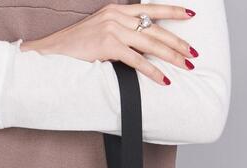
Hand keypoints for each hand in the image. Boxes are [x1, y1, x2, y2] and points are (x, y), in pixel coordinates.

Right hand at [21, 3, 198, 85]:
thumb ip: (121, 33)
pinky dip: (152, 70)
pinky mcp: (108, 45)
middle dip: (178, 41)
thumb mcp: (101, 33)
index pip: (151, 8)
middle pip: (156, 28)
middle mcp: (117, 15)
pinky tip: (164, 79)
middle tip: (194, 53)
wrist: (52, 52)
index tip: (191, 14)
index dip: (173, 10)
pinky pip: (137, 60)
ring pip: (151, 43)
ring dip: (171, 56)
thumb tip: (142, 45)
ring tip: (186, 65)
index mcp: (117, 10)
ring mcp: (113, 29)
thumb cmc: (76, 48)